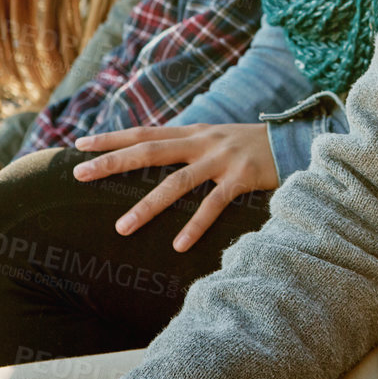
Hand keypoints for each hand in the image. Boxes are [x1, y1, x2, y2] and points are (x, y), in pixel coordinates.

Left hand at [73, 122, 277, 249]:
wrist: (297, 141)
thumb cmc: (251, 147)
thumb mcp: (216, 139)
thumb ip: (188, 146)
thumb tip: (154, 155)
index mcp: (193, 132)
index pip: (144, 133)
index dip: (112, 138)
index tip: (79, 146)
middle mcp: (202, 141)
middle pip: (149, 150)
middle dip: (113, 161)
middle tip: (80, 174)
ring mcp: (221, 158)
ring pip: (176, 183)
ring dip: (147, 206)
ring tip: (122, 228)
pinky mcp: (242, 177)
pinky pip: (214, 204)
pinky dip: (196, 225)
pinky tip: (178, 245)